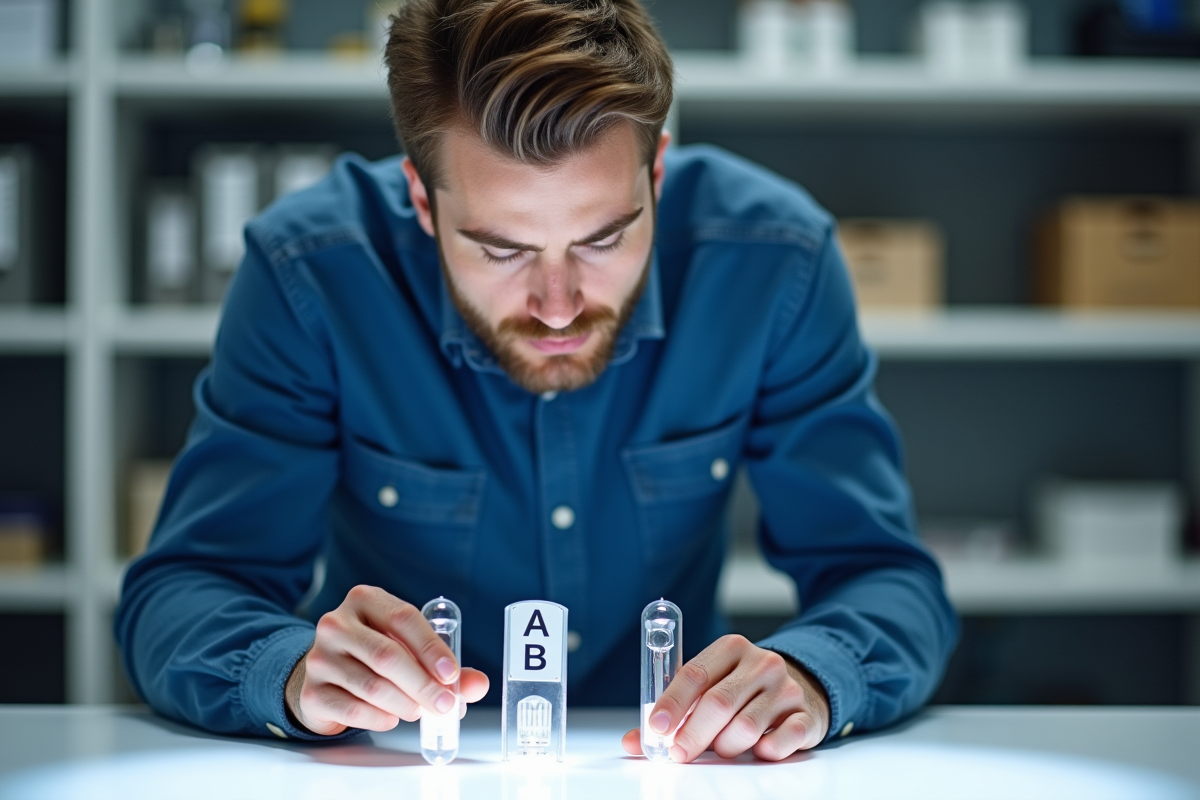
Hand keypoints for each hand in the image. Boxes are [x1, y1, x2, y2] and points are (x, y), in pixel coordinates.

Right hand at [285, 585, 489, 735]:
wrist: (325, 676)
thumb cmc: (374, 656)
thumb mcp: (407, 647)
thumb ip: (445, 665)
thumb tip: (478, 685)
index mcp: (364, 600)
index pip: (403, 618)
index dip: (431, 648)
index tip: (452, 674)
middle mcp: (336, 623)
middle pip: (388, 656)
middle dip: (424, 685)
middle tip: (446, 704)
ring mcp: (319, 657)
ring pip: (373, 686)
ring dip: (406, 705)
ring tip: (420, 710)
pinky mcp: (312, 692)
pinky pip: (355, 710)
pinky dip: (382, 718)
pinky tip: (391, 716)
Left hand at [621, 634, 829, 761]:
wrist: (801, 686)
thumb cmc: (743, 689)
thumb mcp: (710, 687)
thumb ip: (674, 712)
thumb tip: (635, 741)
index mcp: (731, 648)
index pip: (694, 673)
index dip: (671, 703)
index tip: (656, 728)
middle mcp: (761, 663)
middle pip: (717, 703)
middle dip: (692, 735)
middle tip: (679, 753)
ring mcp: (787, 688)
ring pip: (745, 728)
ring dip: (726, 747)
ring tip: (724, 746)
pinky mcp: (806, 715)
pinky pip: (780, 742)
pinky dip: (764, 751)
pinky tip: (759, 748)